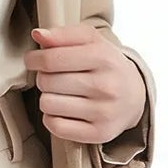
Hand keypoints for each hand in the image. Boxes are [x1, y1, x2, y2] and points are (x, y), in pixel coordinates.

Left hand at [25, 23, 146, 144]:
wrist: (135, 97)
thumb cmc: (106, 65)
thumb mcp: (91, 42)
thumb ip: (63, 34)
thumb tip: (38, 34)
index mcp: (103, 57)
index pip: (51, 59)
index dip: (34, 59)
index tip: (33, 60)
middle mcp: (106, 86)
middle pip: (46, 82)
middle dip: (43, 78)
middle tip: (54, 77)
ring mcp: (103, 112)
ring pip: (47, 104)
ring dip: (47, 98)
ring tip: (60, 94)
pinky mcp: (99, 133)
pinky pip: (55, 126)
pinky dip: (52, 118)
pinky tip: (63, 111)